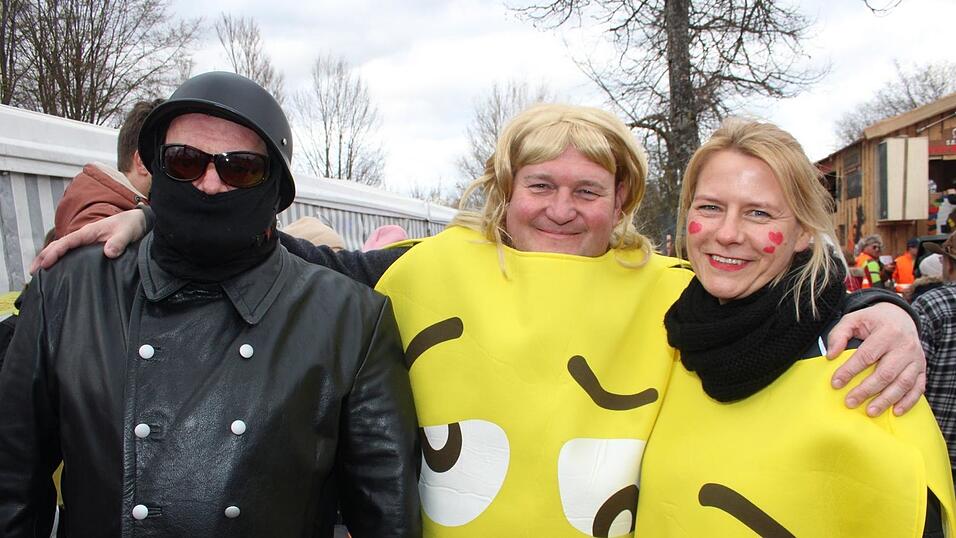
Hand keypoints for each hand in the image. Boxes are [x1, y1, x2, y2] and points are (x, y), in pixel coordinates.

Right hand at [30, 210, 147, 271]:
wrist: (138, 221)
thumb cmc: (131, 225)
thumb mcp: (127, 233)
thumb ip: (119, 242)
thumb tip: (108, 253)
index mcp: (88, 232)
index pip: (66, 243)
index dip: (54, 253)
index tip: (45, 264)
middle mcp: (84, 236)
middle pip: (58, 246)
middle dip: (44, 257)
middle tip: (32, 273)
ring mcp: (86, 242)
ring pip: (63, 250)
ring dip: (50, 259)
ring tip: (39, 275)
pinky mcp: (90, 247)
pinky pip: (72, 253)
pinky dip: (61, 260)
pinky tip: (58, 271)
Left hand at [827, 302, 924, 416]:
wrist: (900, 316)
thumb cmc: (873, 321)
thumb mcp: (853, 319)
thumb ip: (839, 334)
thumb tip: (830, 355)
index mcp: (887, 332)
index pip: (867, 355)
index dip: (850, 370)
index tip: (836, 383)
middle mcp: (905, 346)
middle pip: (885, 373)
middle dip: (866, 390)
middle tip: (850, 402)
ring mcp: (916, 359)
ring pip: (903, 383)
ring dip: (886, 400)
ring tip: (870, 411)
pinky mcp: (922, 368)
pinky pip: (918, 387)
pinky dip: (908, 401)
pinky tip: (895, 411)